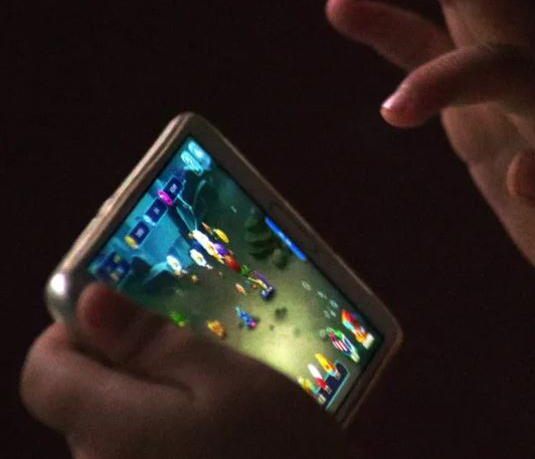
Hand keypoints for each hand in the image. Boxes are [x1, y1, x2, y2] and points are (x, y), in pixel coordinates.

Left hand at [21, 283, 347, 458]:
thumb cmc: (283, 452)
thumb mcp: (234, 382)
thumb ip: (156, 344)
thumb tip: (90, 300)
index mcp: (110, 432)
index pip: (43, 372)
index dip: (78, 333)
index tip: (139, 319)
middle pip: (83, 400)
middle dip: (135, 369)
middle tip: (208, 360)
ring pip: (116, 428)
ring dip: (158, 404)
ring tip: (225, 404)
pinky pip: (140, 455)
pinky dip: (170, 436)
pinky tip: (221, 440)